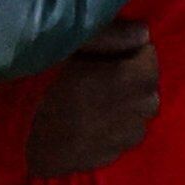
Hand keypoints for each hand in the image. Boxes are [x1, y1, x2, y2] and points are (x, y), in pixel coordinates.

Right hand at [28, 18, 158, 173]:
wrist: (36, 148)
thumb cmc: (53, 94)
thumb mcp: (75, 52)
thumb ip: (112, 36)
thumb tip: (144, 31)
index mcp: (139, 77)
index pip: (148, 52)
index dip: (125, 50)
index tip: (103, 55)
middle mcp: (146, 106)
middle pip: (145, 82)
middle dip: (129, 76)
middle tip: (97, 77)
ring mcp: (134, 133)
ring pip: (137, 109)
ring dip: (124, 103)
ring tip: (94, 102)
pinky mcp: (121, 153)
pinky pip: (123, 132)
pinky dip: (113, 127)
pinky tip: (91, 124)